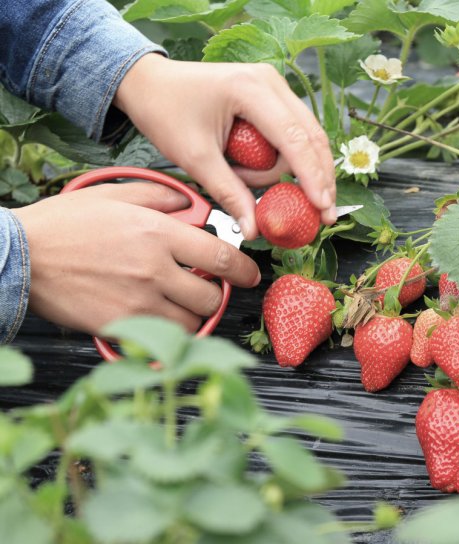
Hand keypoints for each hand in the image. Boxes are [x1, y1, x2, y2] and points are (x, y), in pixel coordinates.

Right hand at [12, 183, 260, 334]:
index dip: (244, 270)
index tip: (249, 275)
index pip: (220, 257)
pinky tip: (156, 318)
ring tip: (178, 304)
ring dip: (192, 316)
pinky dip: (166, 332)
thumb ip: (159, 195)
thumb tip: (188, 201)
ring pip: (191, 322)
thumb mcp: (114, 194)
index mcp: (158, 234)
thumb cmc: (63, 225)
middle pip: (212, 297)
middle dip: (216, 295)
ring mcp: (138, 301)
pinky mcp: (120, 325)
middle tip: (205, 289)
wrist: (20, 256)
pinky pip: (161, 338)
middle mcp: (154, 269)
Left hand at [113, 53, 337, 238]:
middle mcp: (271, 82)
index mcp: (251, 90)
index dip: (312, 177)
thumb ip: (229, 193)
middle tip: (322, 213)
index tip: (322, 208)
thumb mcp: (195, 158)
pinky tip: (273, 175)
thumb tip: (253, 229)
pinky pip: (294, 132)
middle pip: (312, 137)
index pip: (295, 139)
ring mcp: (274, 85)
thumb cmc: (165, 112)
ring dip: (295, 169)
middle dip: (318, 178)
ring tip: (253, 183)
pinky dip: (290, 158)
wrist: (149, 83)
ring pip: (307, 136)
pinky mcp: (273, 95)